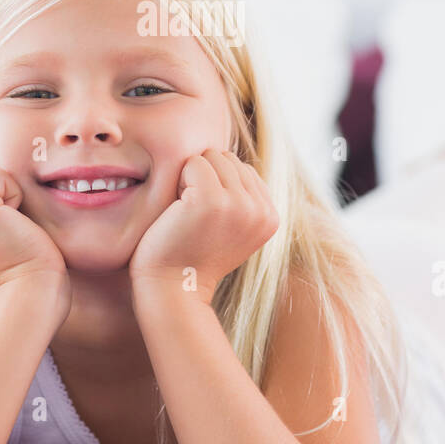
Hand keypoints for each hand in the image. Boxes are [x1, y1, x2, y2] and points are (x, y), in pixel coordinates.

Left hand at [129, 148, 278, 300]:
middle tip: (194, 217)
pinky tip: (178, 211)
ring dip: (191, 179)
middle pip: (228, 159)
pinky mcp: (211, 200)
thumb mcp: (232, 228)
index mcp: (271, 217)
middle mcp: (261, 211)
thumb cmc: (192, 253)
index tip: (208, 220)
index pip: (243, 170)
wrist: (173, 286)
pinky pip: (193, 163)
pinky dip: (178, 181)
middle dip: (205, 178)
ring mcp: (239, 205)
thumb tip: (233, 159)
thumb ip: (243, 198)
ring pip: (212, 157)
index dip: (218, 186)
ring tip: (187, 213)